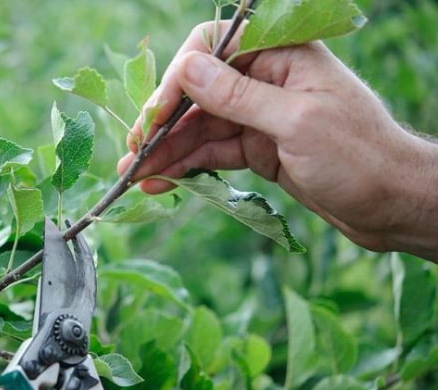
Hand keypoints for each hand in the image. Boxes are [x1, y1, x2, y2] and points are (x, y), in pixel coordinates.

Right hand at [118, 21, 437, 260]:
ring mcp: (260, 116)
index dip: (179, 79)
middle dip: (163, 124)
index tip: (154, 116)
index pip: (213, 49)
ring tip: (135, 175)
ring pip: (201, 129)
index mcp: (283, 55)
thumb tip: (186, 70)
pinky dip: (187, 167)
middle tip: (132, 153)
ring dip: (167, 151)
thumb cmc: (359, 157)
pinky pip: (213, 154)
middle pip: (199, 94)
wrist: (392, 205)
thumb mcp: (296, 123)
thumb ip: (238, 96)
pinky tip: (162, 181)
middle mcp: (267, 80)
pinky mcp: (258, 149)